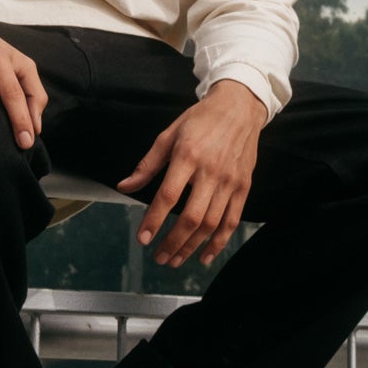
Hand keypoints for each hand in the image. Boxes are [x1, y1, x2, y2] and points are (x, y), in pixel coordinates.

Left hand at [118, 81, 266, 267]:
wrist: (239, 107)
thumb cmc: (201, 120)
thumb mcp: (168, 134)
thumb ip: (147, 165)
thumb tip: (124, 186)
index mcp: (188, 156)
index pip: (168, 196)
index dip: (154, 220)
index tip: (143, 238)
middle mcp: (211, 172)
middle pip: (192, 217)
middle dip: (173, 242)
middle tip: (158, 257)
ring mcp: (230, 182)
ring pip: (211, 224)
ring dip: (191, 246)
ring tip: (174, 260)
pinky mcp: (243, 187)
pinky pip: (231, 221)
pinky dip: (219, 242)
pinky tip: (204, 256)